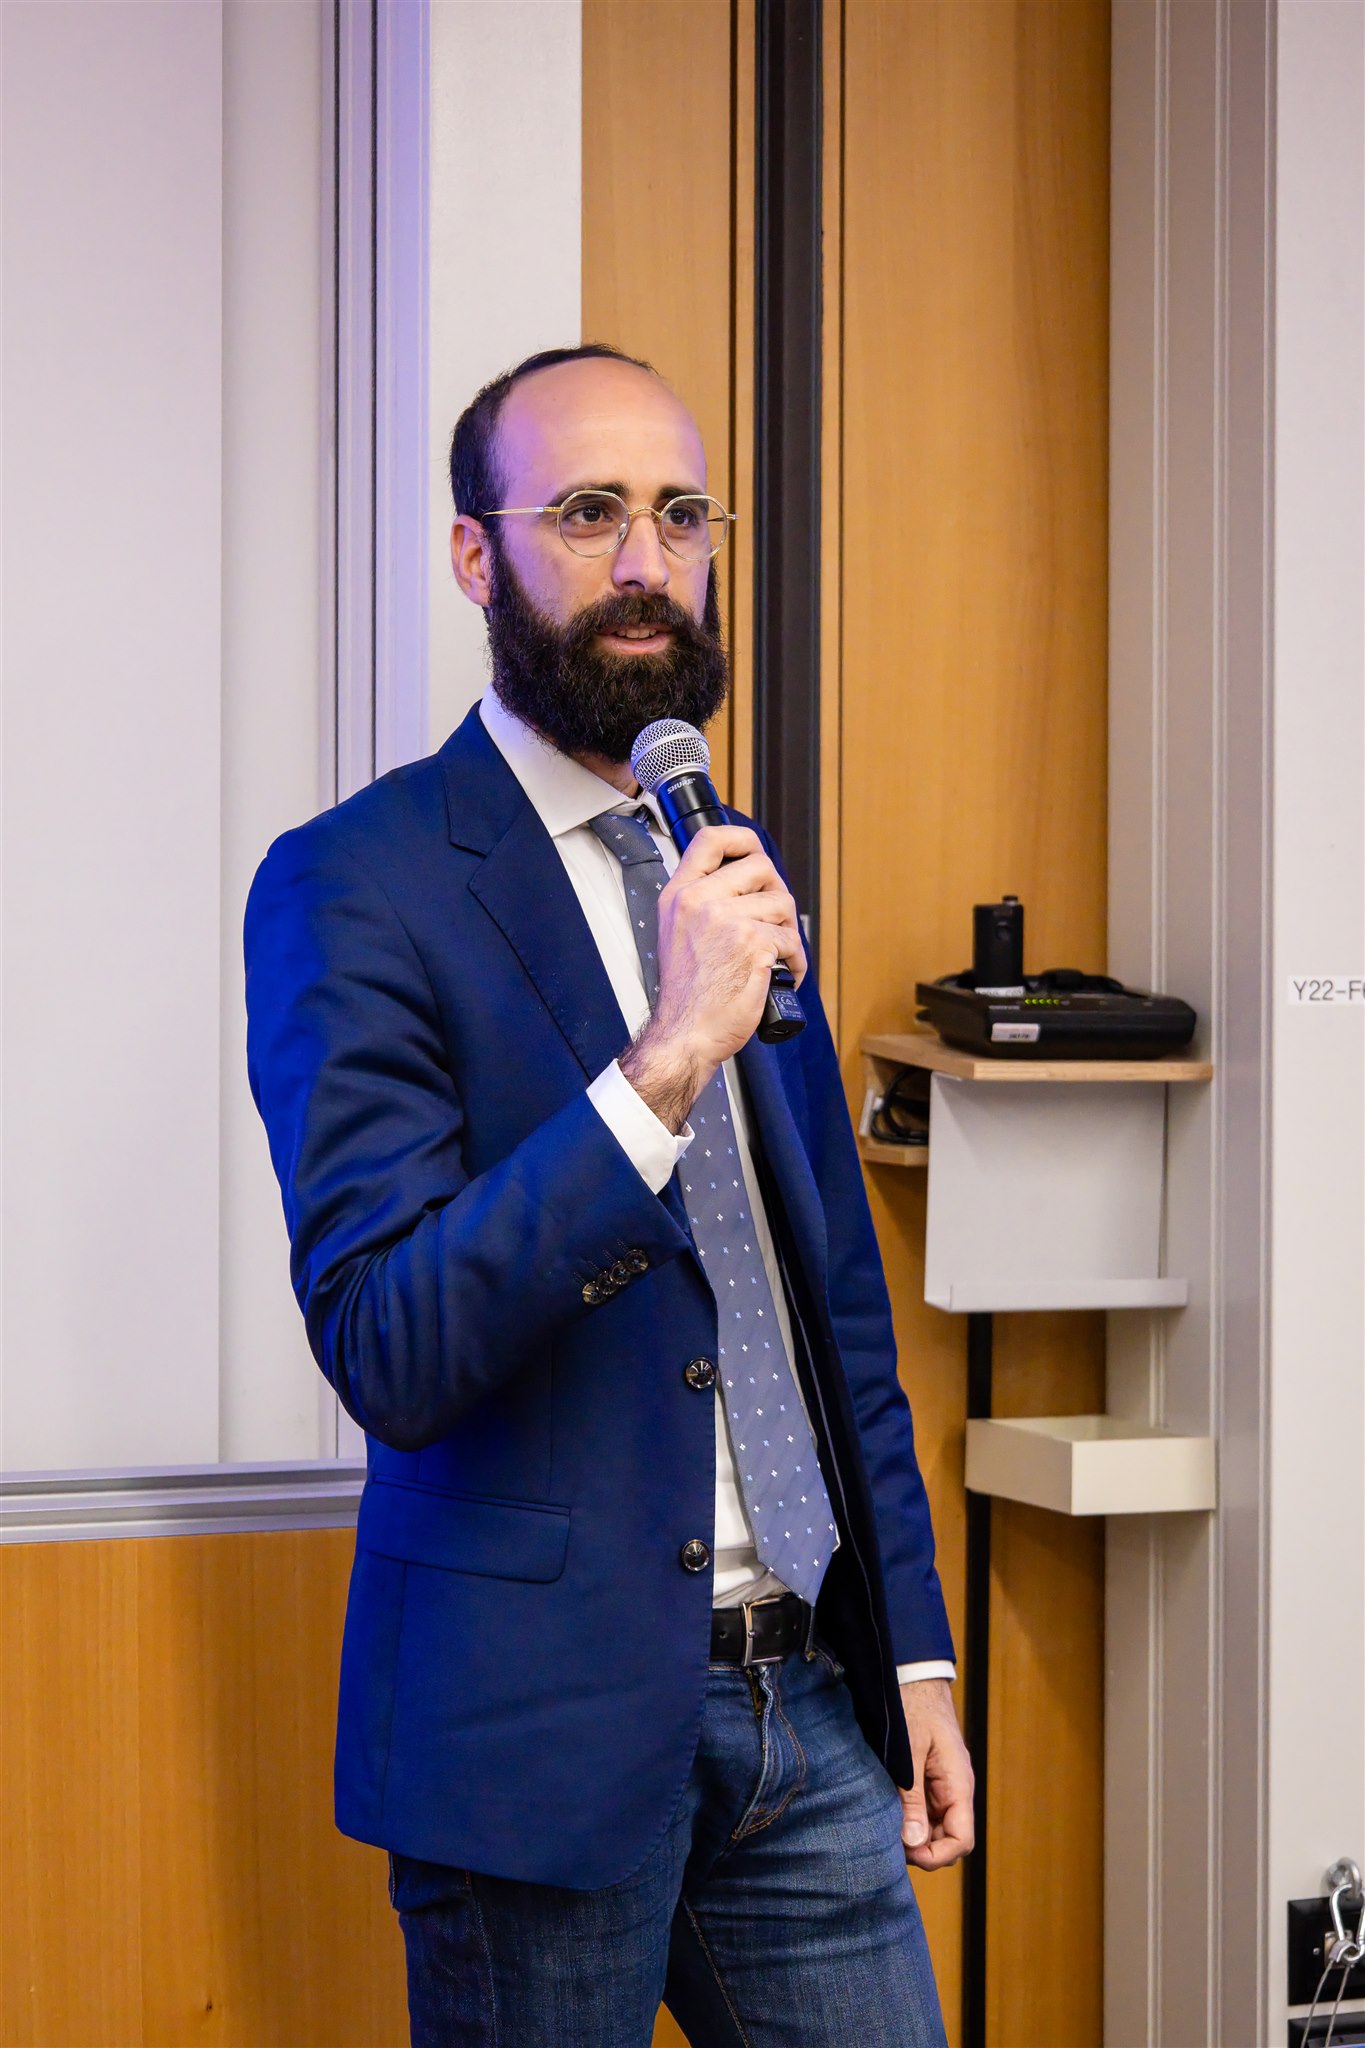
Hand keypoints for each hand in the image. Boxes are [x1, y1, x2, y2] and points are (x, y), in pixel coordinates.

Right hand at [621, 825, 805, 1129]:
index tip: (753, 852)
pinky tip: (782, 975)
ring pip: (782, 903)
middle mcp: (700, 901)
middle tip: (774, 921)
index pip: (711, 839)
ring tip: (776, 956)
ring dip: (788, 933)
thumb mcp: (678, 933)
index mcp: (679, 895)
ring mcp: (726, 921)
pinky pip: (791, 939)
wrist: (685, 1034)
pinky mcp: (752, 944)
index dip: (742, 838)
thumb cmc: (688, 995)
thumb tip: (746, 881)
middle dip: (777, 893)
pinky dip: (795, 961)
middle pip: (761, 866)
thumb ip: (703, 902)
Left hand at [898, 1677, 974, 1871]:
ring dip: (913, 1835)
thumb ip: (913, 1797)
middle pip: (947, 1840)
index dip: (936, 1856)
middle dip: (921, 1849)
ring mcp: (942, 1787)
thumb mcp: (910, 1752)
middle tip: (887, 1841)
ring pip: (934, 1829)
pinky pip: (923, 1812)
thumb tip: (914, 1842)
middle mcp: (954, 1791)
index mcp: (958, 1785)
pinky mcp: (928, 1781)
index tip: (906, 1852)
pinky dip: (908, 1819)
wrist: (913, 1677)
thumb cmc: (914, 1707)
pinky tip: (886, 1813)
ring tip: (884, 1827)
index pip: (961, 1841)